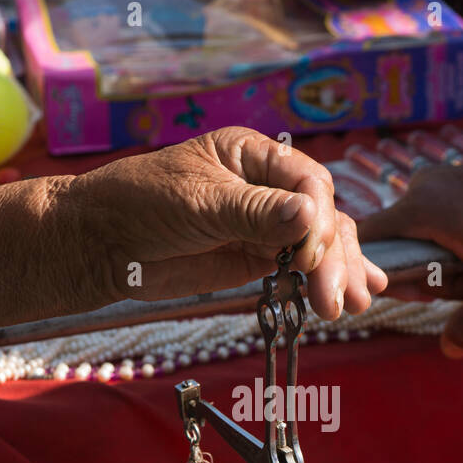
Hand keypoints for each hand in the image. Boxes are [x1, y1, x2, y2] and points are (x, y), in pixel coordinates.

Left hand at [59, 127, 386, 320]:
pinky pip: (302, 267)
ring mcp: (265, 226)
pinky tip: (362, 291)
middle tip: (335, 300)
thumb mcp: (197, 203)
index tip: (307, 255)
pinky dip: (330, 278)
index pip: (307, 182)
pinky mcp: (257, 259)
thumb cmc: (139, 204)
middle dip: (333, 257)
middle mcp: (267, 187)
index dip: (317, 219)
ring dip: (339, 273)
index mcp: (253, 155)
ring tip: (352, 307)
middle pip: (321, 218)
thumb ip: (253, 213)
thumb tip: (309, 216)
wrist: (100, 244)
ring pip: (320, 244)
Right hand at [360, 139, 462, 354]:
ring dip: (459, 269)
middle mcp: (420, 192)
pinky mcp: (461, 189)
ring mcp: (441, 187)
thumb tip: (450, 347)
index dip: (376, 279)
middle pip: (404, 254)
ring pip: (431, 246)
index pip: (365, 246)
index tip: (417, 293)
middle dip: (438, 280)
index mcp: (418, 211)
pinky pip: (450, 233)